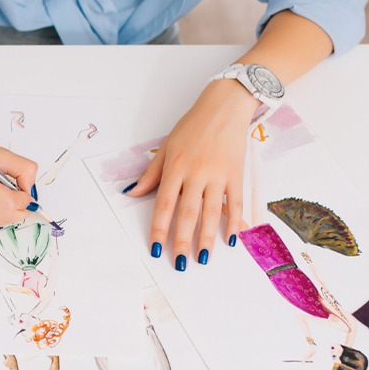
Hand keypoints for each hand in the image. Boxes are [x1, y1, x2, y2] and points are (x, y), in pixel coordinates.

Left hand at [124, 79, 257, 268]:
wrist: (225, 105)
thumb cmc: (193, 126)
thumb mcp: (167, 147)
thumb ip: (151, 174)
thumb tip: (131, 193)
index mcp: (175, 168)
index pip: (164, 204)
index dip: (159, 229)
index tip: (156, 249)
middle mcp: (196, 173)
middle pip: (187, 213)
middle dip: (182, 241)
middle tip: (180, 264)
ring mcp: (218, 174)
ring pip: (211, 211)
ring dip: (207, 237)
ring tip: (203, 259)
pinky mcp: (236, 173)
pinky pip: (235, 201)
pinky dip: (234, 221)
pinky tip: (231, 239)